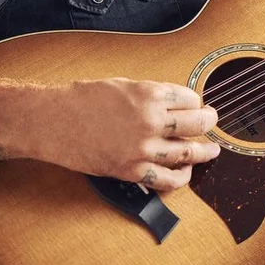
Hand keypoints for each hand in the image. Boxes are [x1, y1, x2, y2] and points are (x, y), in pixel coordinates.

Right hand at [23, 78, 220, 191]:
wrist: (52, 121)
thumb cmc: (81, 99)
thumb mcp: (122, 85)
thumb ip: (150, 95)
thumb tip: (175, 105)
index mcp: (148, 94)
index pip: (190, 99)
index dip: (195, 102)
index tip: (196, 106)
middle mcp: (150, 121)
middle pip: (197, 124)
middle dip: (209, 122)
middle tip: (212, 122)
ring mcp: (142, 148)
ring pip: (188, 154)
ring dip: (204, 153)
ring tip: (211, 151)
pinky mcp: (131, 170)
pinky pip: (166, 180)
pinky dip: (181, 178)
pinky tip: (185, 172)